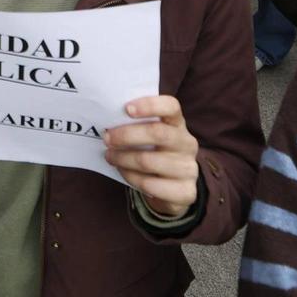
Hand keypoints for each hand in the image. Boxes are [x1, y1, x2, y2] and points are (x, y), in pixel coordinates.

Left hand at [104, 95, 198, 217]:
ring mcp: (189, 168)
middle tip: (107, 138)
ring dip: (123, 159)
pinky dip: (131, 178)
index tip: (126, 108)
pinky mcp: (186, 191)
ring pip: (149, 161)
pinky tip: (123, 172)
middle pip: (157, 133)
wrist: (171, 189)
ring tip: (110, 156)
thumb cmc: (154, 154)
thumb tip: (109, 120)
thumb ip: (137, 125)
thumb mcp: (149, 136)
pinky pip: (150, 184)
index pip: (171, 107)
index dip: (150, 105)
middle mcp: (187, 143)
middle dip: (126, 135)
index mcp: (178, 124)